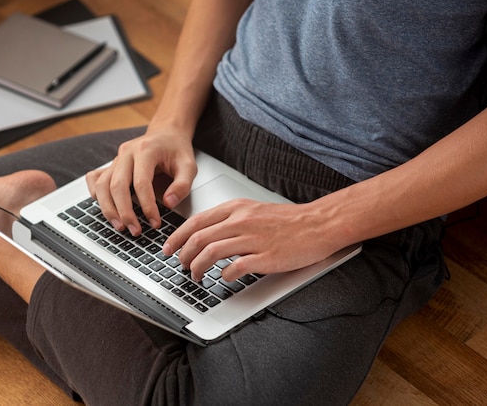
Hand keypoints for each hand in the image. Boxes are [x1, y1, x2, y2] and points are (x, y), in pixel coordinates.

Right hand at [86, 129, 196, 235]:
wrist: (166, 133)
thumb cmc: (176, 150)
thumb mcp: (189, 165)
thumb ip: (182, 185)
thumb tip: (168, 203)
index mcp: (146, 150)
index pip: (141, 183)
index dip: (147, 206)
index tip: (155, 222)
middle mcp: (126, 153)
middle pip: (117, 186)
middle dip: (125, 212)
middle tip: (135, 230)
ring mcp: (116, 159)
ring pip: (102, 185)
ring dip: (109, 209)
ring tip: (120, 226)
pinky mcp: (111, 165)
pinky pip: (95, 180)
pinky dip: (96, 195)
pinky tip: (106, 208)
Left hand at [163, 198, 340, 281]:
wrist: (318, 224)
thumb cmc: (287, 220)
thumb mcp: (252, 209)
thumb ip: (229, 219)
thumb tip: (204, 233)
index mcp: (236, 208)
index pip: (196, 222)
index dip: (177, 237)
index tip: (168, 248)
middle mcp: (241, 221)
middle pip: (199, 238)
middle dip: (183, 255)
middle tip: (180, 265)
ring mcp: (253, 239)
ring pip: (212, 253)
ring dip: (198, 267)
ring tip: (196, 275)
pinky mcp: (266, 257)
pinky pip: (236, 267)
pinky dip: (224, 275)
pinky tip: (224, 278)